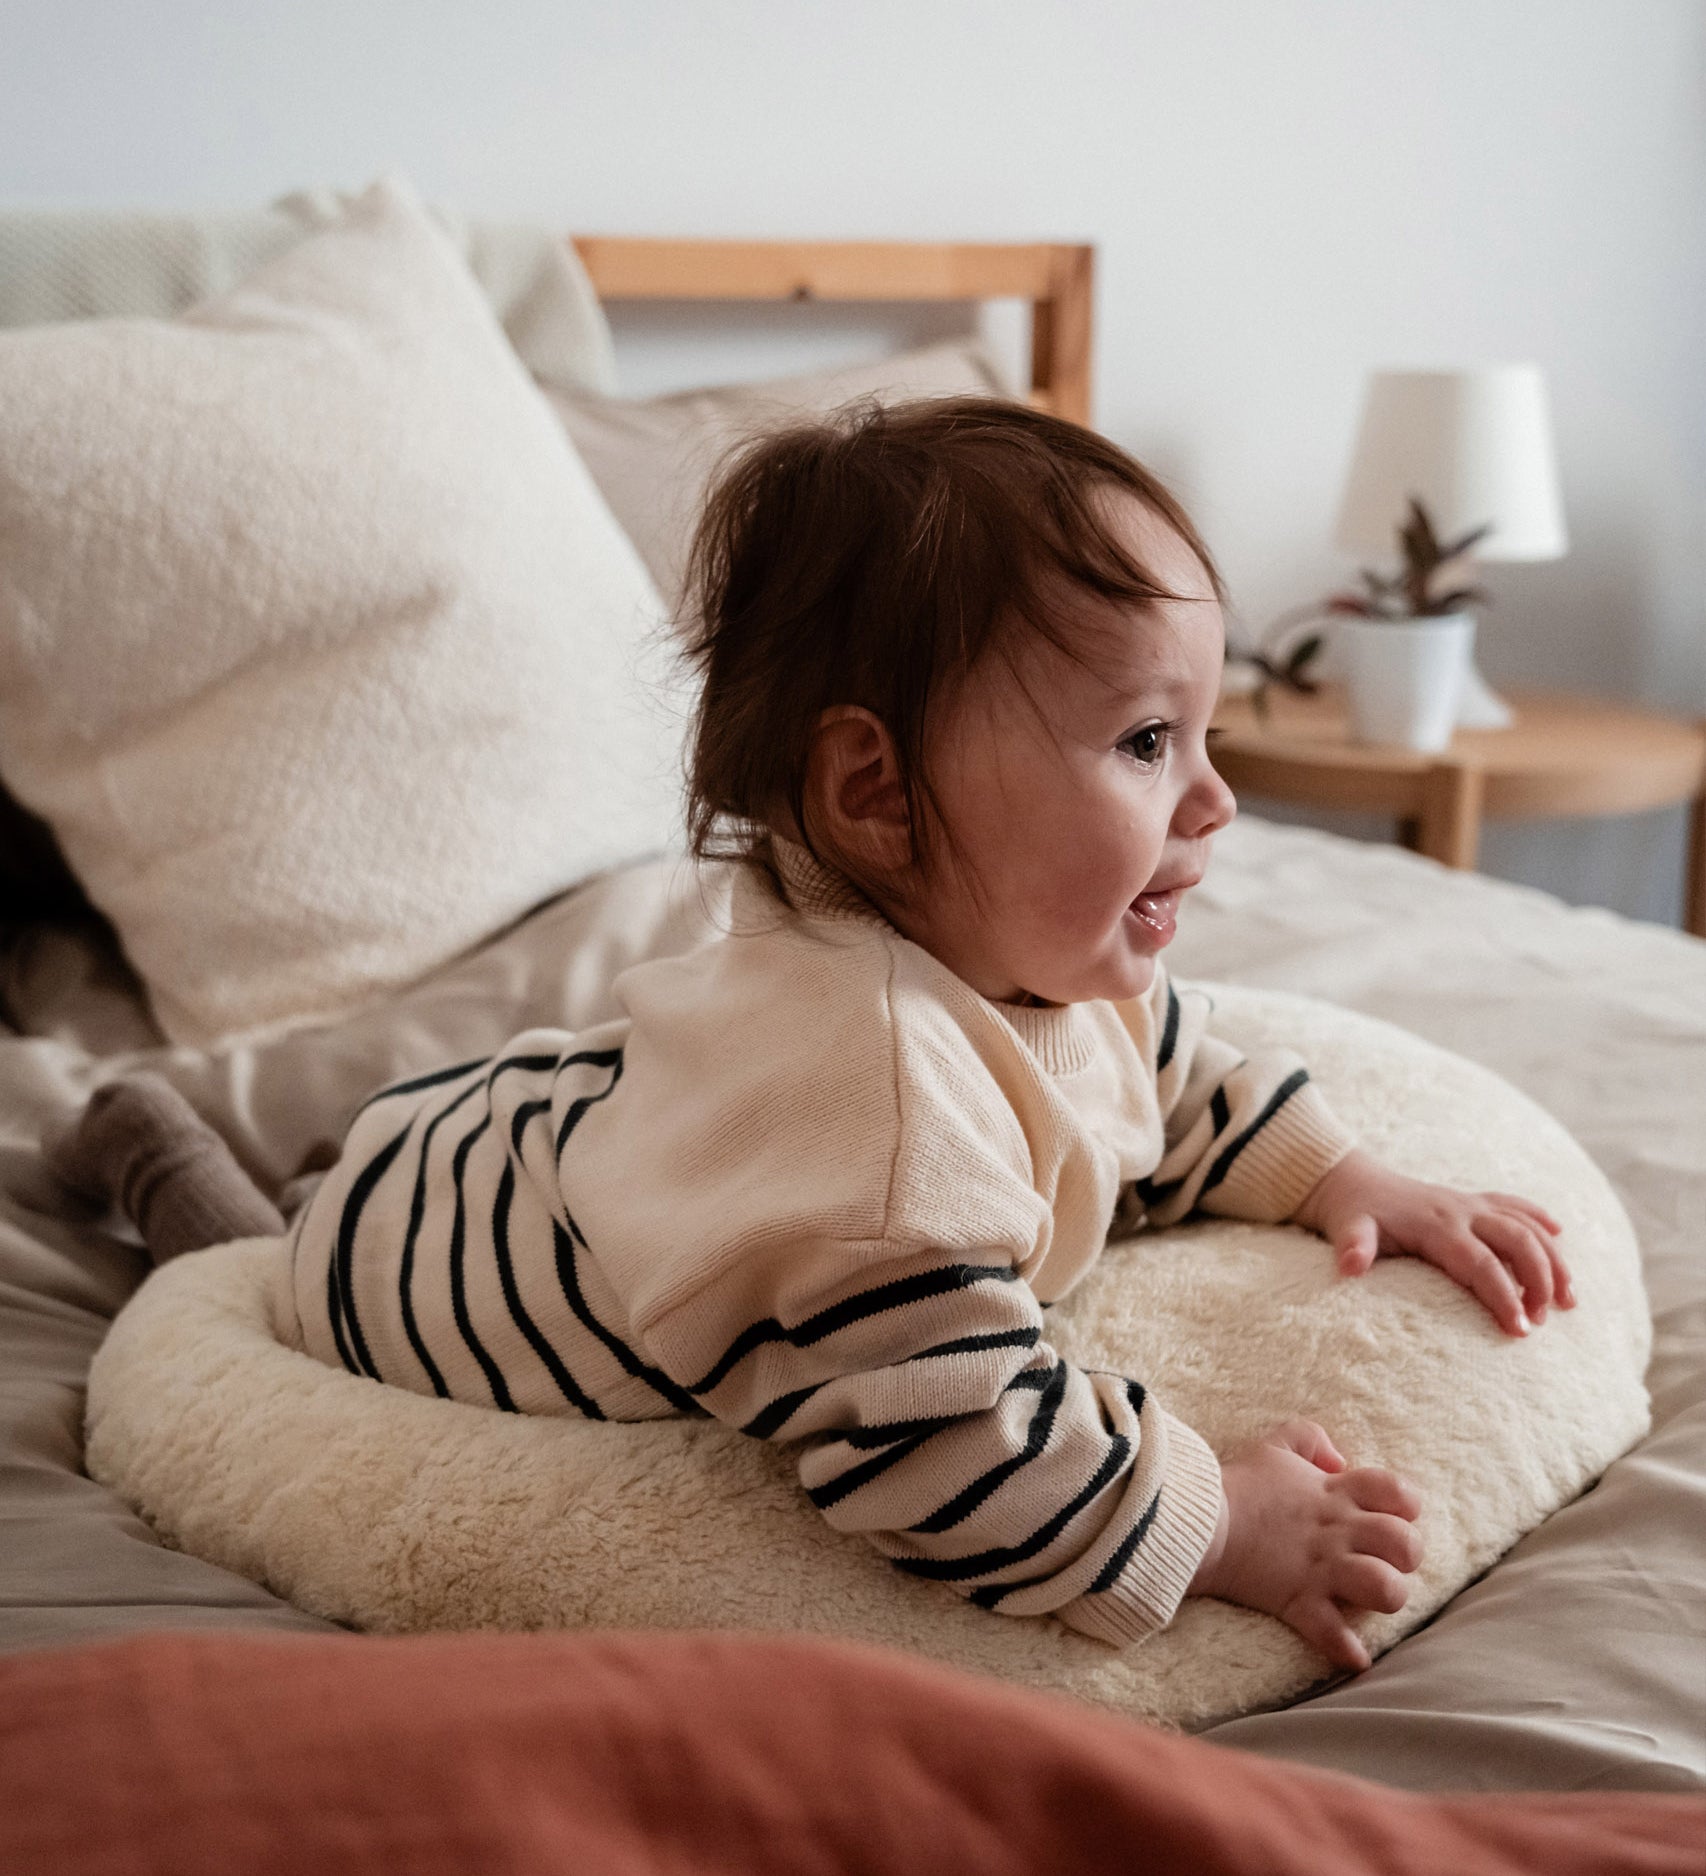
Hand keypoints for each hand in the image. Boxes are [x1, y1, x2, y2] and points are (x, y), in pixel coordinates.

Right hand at [1186, 1418, 1421, 1673]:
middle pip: (1405, 1544)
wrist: (1199, 1521)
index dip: (1407, 1506)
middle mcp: (1337, 1532)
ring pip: (1384, 1588)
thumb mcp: (1274, 1445)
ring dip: (1386, 1597)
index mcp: (1335, 1494)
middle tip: (1385, 1560)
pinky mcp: (1298, 1601)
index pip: (1398, 1491)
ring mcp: (1321, 1569)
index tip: (1392, 1515)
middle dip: (1406, 1556)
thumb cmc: (1238, 1484)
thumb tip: (1338, 1459)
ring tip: (1371, 1600)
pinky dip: (1347, 1651)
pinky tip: (1356, 1658)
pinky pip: (1333, 1634)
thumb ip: (1310, 1439)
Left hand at [1294, 1149, 1574, 1338]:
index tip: (1520, 1331)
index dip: (1503, 1296)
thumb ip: (1353, 1246)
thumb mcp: (1347, 1229)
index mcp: (1437, 1226)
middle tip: (1545, 1321)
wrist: (1353, 1181)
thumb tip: (1349, 1266)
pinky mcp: (1472, 1200)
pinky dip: (1539, 1218)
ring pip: (1525, 1226)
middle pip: (1517, 1242)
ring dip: (1551, 1259)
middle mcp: (1461, 1211)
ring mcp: (1470, 1204)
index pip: (1481, 1264)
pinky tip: (1560, 1235)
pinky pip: (1514, 1204)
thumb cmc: (1353, 1214)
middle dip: (1539, 1280)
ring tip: (1569, 1300)